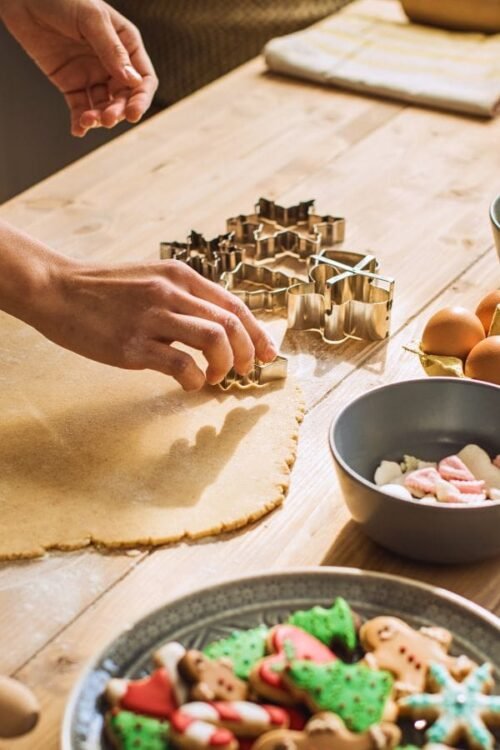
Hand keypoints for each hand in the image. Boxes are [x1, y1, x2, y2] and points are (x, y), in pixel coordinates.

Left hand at [0, 0, 157, 135]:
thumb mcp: (91, 19)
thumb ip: (111, 50)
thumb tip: (132, 80)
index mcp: (125, 44)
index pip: (143, 78)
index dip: (141, 98)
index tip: (133, 113)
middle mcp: (111, 63)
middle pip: (124, 97)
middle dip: (117, 111)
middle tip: (107, 118)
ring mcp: (91, 75)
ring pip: (103, 106)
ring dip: (99, 118)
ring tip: (88, 121)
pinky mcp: (71, 84)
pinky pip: (80, 107)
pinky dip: (80, 121)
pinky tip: (78, 130)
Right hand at [37, 259, 277, 390]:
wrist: (57, 289)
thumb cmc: (105, 289)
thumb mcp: (151, 278)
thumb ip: (183, 297)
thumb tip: (217, 326)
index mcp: (180, 276)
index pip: (235, 304)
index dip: (258, 332)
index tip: (267, 353)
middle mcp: (172, 292)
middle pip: (232, 323)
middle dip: (248, 352)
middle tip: (245, 371)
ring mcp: (153, 318)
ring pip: (215, 340)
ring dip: (226, 366)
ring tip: (216, 378)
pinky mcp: (134, 345)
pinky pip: (182, 365)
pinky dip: (196, 379)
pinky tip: (190, 384)